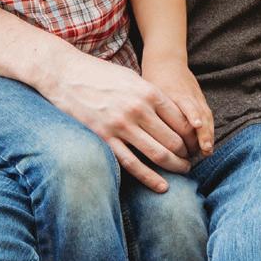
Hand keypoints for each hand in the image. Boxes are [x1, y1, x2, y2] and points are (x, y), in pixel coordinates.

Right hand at [32, 47, 195, 192]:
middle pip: (174, 139)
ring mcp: (121, 126)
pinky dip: (150, 177)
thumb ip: (151, 95)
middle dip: (187, 153)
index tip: (195, 143)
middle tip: (191, 160)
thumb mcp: (132, 78)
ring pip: (158, 153)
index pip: (182, 120)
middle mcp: (138, 109)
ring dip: (175, 166)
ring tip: (183, 171)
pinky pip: (132, 164)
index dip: (193, 136)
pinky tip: (163, 186)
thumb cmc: (100, 74)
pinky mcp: (104, 138)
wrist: (64, 74)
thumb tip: (172, 113)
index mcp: (148, 92)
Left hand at [141, 54, 213, 156]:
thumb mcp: (145, 90)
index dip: (190, 115)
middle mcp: (185, 94)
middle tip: (201, 149)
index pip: (183, 105)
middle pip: (197, 114)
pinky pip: (207, 114)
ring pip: (205, 115)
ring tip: (207, 150)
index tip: (192, 130)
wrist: (167, 59)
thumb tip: (133, 131)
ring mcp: (195, 96)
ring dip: (207, 134)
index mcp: (170, 91)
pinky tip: (207, 143)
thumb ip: (142, 110)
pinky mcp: (200, 98)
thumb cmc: (152, 77)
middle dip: (201, 132)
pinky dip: (208, 129)